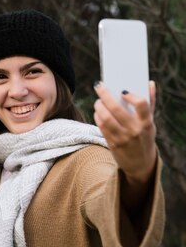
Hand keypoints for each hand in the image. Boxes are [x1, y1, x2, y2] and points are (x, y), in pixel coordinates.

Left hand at [93, 81, 156, 202]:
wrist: (141, 164)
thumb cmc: (145, 137)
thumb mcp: (150, 123)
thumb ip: (150, 103)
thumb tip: (149, 83)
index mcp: (147, 123)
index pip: (142, 104)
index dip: (131, 95)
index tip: (123, 90)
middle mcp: (135, 130)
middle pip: (116, 109)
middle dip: (105, 95)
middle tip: (99, 87)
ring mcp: (123, 138)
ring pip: (105, 118)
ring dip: (98, 106)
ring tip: (98, 101)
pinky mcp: (113, 144)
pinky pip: (102, 127)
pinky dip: (97, 117)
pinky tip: (97, 112)